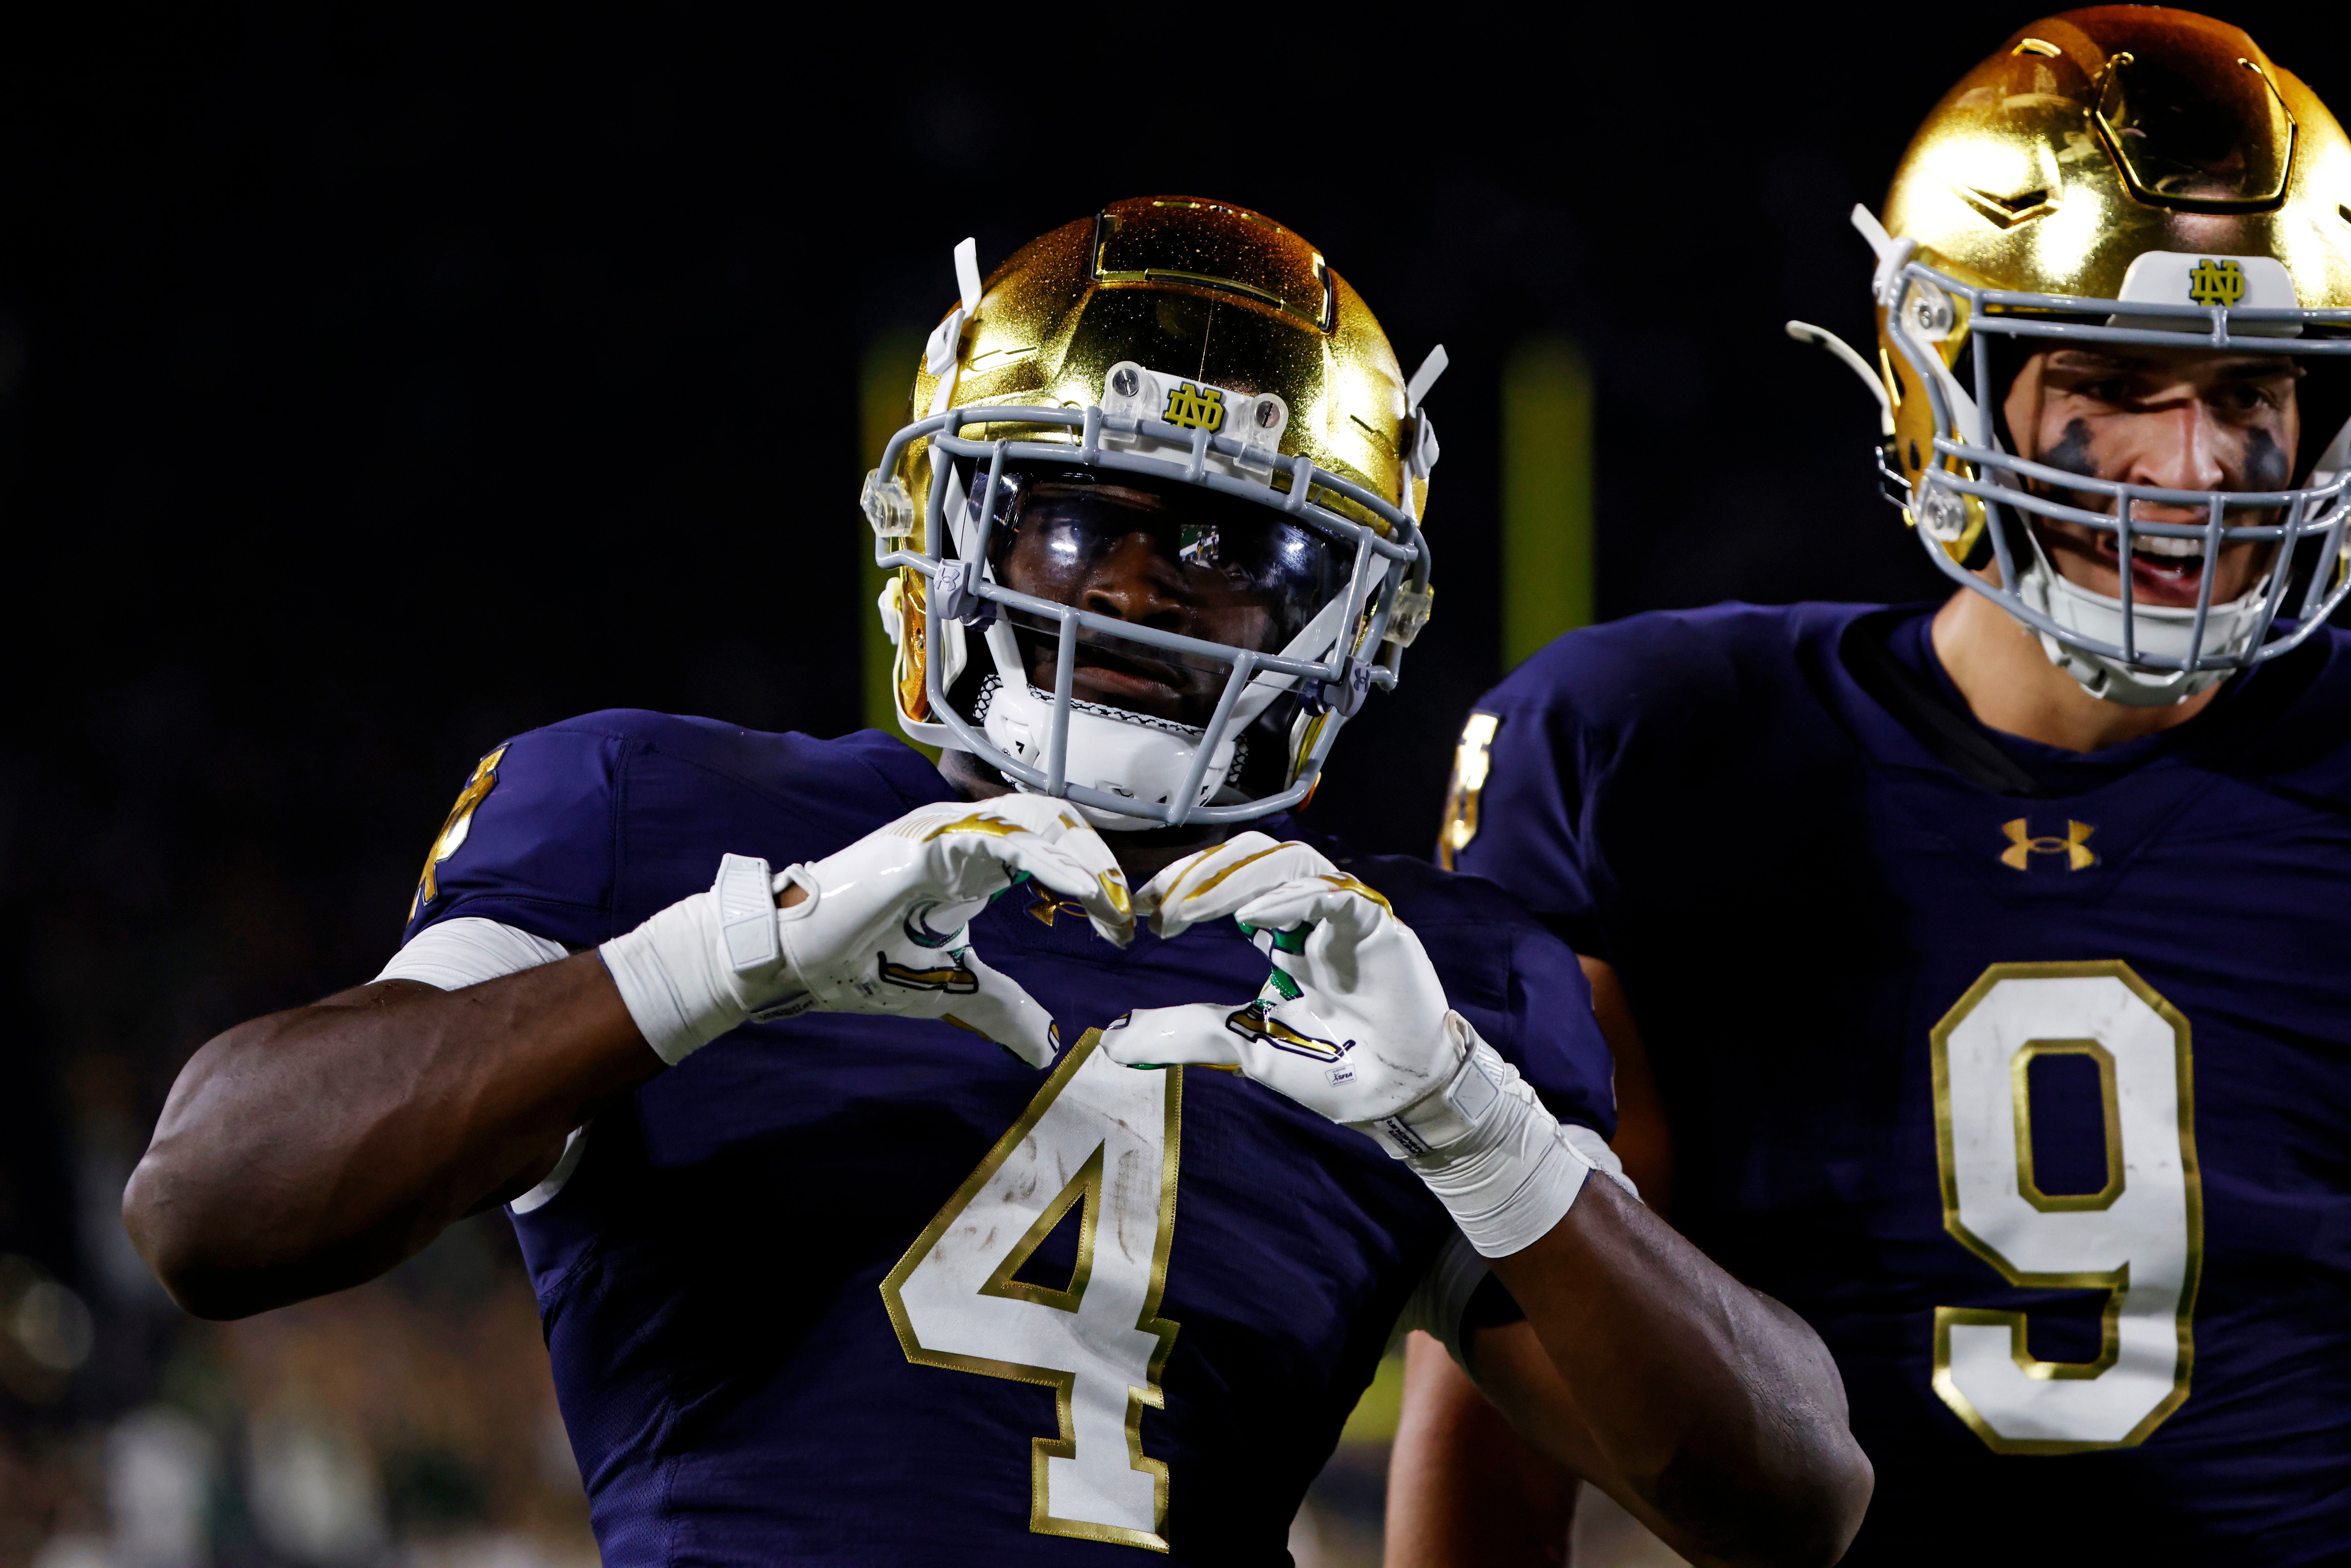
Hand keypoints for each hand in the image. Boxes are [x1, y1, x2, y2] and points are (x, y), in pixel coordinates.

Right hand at [772, 796, 1131, 1062]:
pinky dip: (1051, 863)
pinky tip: (1084, 893)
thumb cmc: (864, 963)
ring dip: (1085, 860)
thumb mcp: (952, 988)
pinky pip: (1004, 840)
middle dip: (1100, 865)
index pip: (1052, 849)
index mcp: (974, 863)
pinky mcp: (929, 842)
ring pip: (1038, 822)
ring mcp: (947, 832)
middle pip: (1056, 826)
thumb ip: (1000, 1007)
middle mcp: (966, 837)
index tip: (1123, 928)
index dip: (1094, 880)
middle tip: (1130, 914)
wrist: (799, 962)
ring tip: (1114, 902)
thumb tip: (1041, 1047)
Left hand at [1097, 834, 1458, 1124]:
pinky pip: (1332, 893)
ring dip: (1231, 881)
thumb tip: (1116, 1042)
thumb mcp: (1245, 1045)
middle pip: (1252, 859)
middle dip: (1199, 874)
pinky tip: (1252, 916)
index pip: (1226, 882)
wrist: (1393, 1099)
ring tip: (1188, 910)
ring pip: (1288, 863)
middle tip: (1158, 908)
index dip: (1183, 886)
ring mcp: (1345, 915)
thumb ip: (1187, 1032)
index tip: (1140, 911)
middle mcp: (1310, 913)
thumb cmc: (1332, 1068)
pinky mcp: (1378, 926)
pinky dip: (1290, 897)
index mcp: (1280, 932)